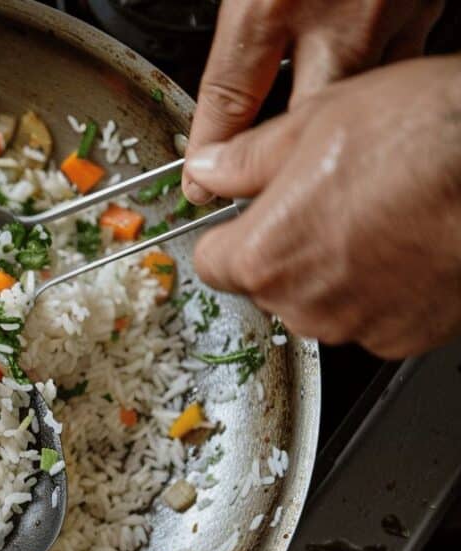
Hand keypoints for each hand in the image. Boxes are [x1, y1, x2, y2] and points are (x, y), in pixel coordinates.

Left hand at [183, 0, 443, 203]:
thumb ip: (241, 14)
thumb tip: (224, 82)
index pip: (230, 93)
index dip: (211, 149)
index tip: (198, 181)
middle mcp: (339, 12)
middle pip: (303, 122)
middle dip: (281, 162)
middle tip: (257, 184)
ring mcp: (396, 9)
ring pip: (360, 99)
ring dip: (336, 129)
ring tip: (318, 155)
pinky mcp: (433, 1)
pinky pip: (403, 60)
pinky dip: (383, 85)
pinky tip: (370, 90)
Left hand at [185, 56, 460, 358]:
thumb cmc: (429, 140)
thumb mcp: (317, 121)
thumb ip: (248, 158)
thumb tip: (211, 168)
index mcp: (264, 255)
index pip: (211, 262)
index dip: (231, 233)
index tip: (248, 216)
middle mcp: (303, 304)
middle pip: (267, 283)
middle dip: (287, 247)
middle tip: (330, 200)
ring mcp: (356, 327)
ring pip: (319, 301)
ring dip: (335, 270)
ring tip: (379, 217)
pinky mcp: (402, 339)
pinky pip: (371, 316)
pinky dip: (382, 290)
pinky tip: (407, 244)